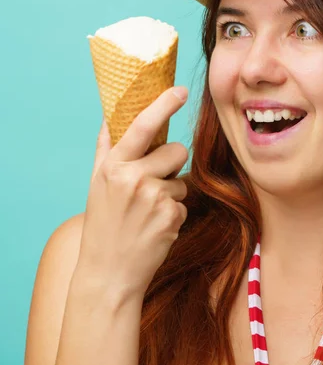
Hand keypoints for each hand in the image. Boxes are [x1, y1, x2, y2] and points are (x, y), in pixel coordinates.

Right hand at [77, 86, 188, 300]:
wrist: (108, 273)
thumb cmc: (102, 224)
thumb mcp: (96, 183)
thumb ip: (106, 148)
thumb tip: (109, 115)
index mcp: (114, 166)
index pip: (142, 125)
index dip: (164, 104)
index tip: (181, 90)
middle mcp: (134, 178)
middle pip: (177, 150)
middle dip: (171, 162)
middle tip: (152, 182)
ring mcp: (155, 198)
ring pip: (183, 179)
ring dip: (172, 192)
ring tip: (148, 211)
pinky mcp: (172, 217)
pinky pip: (184, 203)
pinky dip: (174, 213)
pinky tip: (155, 227)